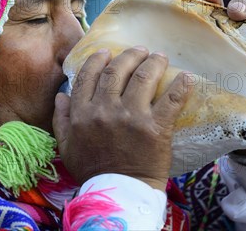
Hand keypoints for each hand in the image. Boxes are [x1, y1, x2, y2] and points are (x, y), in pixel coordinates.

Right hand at [53, 47, 189, 190]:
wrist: (119, 194)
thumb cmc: (92, 171)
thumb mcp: (66, 147)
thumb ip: (60, 119)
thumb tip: (61, 95)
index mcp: (82, 113)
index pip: (88, 76)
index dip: (98, 60)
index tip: (107, 52)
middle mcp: (105, 110)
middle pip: (117, 71)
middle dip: (129, 56)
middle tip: (140, 51)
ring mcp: (131, 117)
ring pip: (142, 77)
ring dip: (153, 63)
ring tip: (160, 57)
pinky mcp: (156, 127)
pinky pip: (171, 99)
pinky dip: (180, 86)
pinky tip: (185, 77)